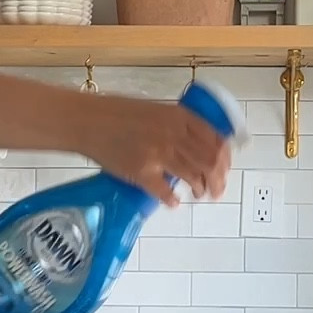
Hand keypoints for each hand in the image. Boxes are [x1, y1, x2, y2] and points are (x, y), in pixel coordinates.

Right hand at [76, 96, 229, 207]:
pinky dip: (173, 200)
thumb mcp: (156, 110)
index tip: (224, 169)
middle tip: (216, 189)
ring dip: (200, 189)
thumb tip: (198, 144)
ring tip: (198, 194)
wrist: (87, 121)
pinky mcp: (142, 173)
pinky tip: (174, 202)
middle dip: (217, 180)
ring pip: (193, 177)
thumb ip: (177, 124)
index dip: (225, 159)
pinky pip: (165, 192)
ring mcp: (158, 154)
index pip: (216, 140)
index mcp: (179, 116)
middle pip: (209, 162)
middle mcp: (173, 134)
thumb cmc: (118, 113)